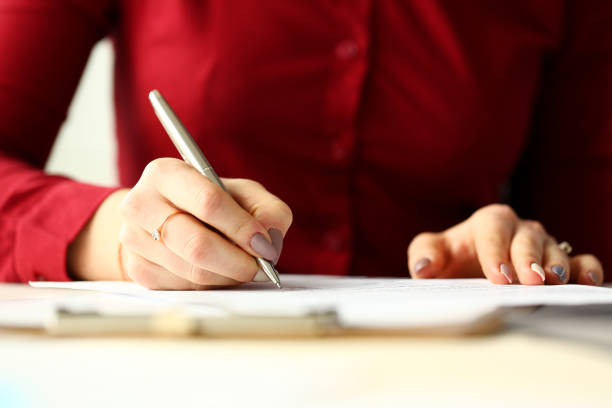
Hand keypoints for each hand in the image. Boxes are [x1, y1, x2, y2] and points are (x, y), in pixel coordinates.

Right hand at [69, 158, 291, 288]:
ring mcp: (133, 239)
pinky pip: (184, 287)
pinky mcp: (137, 270)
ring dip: (227, 275)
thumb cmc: (210, 202)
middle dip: (237, 261)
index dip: (241, 228)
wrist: (164, 218)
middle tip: (260, 268)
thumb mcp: (243, 194)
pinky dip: (211, 284)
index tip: (264, 245)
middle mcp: (140, 203)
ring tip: (242, 267)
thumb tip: (269, 243)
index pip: (208, 203)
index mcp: (165, 173)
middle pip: (196, 244)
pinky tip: (218, 271)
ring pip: (192, 271)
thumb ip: (268, 211)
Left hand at [407, 204, 603, 284]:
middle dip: (527, 259)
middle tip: (529, 280)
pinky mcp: (559, 262)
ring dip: (555, 264)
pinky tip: (587, 280)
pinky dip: (585, 268)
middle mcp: (519, 229)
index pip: (492, 232)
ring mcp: (542, 245)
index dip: (495, 253)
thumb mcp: (432, 253)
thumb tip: (422, 268)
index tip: (498, 276)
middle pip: (526, 239)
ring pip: (553, 249)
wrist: (468, 269)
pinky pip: (579, 260)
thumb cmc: (452, 259)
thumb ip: (424, 254)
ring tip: (554, 280)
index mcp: (489, 222)